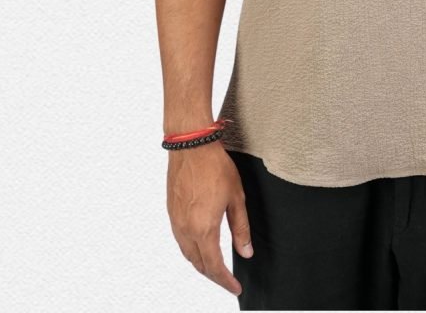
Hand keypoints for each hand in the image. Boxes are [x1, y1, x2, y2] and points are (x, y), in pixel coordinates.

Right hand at [166, 142, 252, 295]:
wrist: (191, 146)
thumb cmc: (215, 166)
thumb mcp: (236, 197)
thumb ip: (241, 228)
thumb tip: (245, 251)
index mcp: (203, 229)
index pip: (214, 267)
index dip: (225, 281)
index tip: (235, 287)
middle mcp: (186, 230)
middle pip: (199, 264)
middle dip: (214, 275)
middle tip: (227, 280)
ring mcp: (176, 221)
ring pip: (188, 254)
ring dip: (201, 264)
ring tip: (216, 266)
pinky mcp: (171, 212)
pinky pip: (181, 240)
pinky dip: (191, 250)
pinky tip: (200, 245)